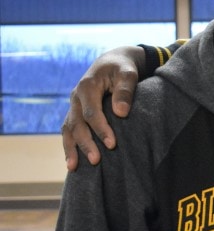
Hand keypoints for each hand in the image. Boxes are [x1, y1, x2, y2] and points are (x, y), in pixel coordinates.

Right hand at [61, 46, 144, 170]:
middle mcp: (76, 97)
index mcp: (87, 86)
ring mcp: (74, 106)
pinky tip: (72, 163)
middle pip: (77, 124)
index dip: (101, 129)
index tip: (112, 144)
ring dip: (71, 148)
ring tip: (74, 168)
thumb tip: (121, 113)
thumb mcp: (128, 74)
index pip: (91, 112)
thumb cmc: (122, 68)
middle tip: (96, 161)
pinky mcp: (76, 112)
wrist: (112, 62)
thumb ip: (125, 90)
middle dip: (85, 143)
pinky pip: (69, 131)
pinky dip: (69, 146)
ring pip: (68, 129)